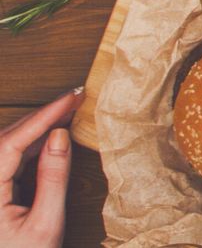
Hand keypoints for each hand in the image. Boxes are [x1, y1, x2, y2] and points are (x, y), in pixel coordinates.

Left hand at [0, 90, 77, 247]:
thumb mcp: (46, 224)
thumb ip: (53, 178)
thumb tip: (60, 137)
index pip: (11, 143)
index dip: (42, 116)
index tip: (69, 99)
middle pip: (4, 140)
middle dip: (39, 117)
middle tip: (73, 100)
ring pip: (3, 148)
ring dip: (33, 130)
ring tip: (66, 115)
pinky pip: (4, 162)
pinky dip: (27, 147)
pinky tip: (49, 141)